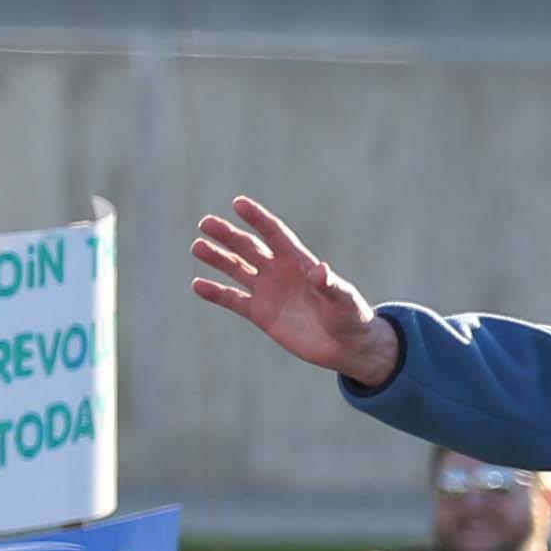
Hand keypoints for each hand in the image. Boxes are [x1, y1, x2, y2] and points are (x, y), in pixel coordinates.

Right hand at [189, 198, 400, 386]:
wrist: (347, 347)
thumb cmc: (352, 318)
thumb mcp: (345, 301)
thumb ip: (331, 286)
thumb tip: (320, 269)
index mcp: (300, 262)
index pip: (275, 234)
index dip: (258, 218)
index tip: (239, 203)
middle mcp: (280, 272)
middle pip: (249, 248)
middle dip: (228, 235)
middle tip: (206, 223)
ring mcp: (268, 292)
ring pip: (236, 269)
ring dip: (217, 258)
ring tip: (198, 246)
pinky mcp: (260, 314)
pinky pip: (233, 300)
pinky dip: (216, 293)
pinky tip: (198, 285)